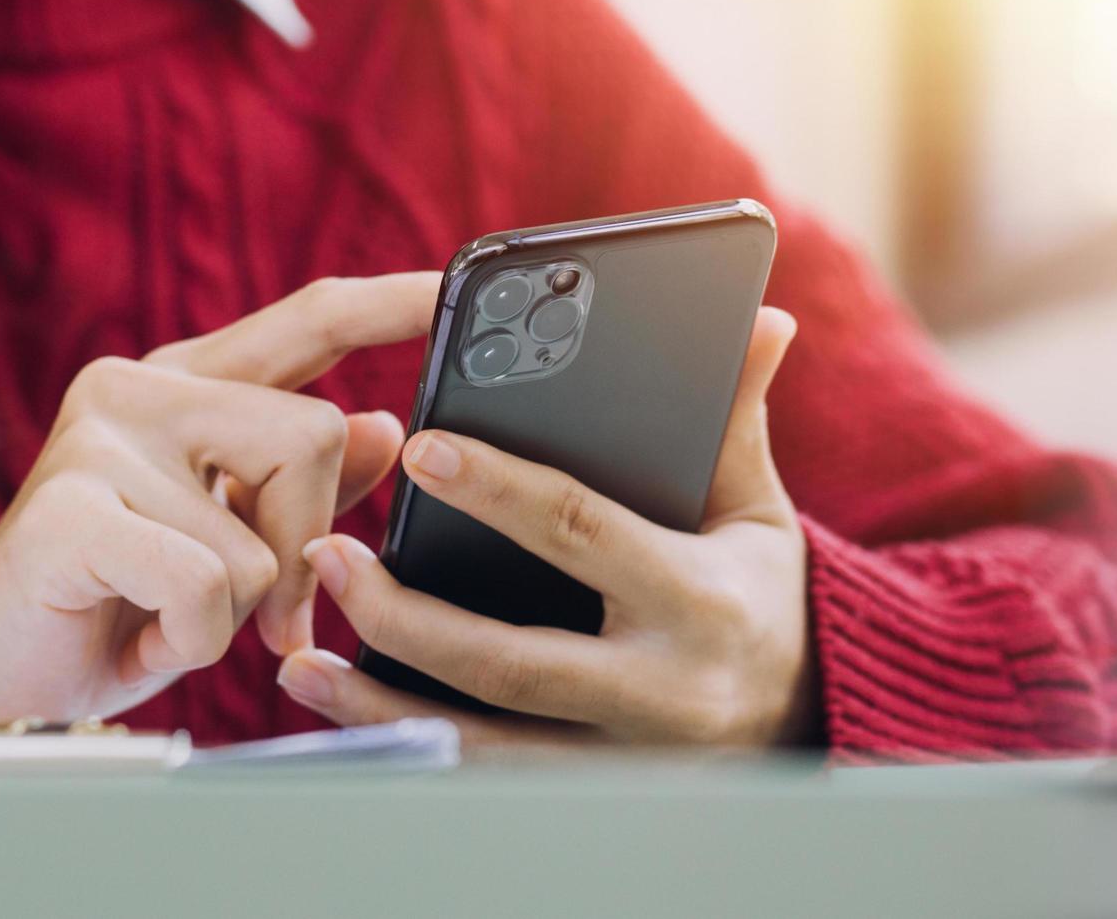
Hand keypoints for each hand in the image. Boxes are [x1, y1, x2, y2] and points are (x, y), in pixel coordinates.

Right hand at [0, 274, 437, 724]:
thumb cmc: (117, 605)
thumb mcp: (231, 542)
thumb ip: (305, 484)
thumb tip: (391, 427)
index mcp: (187, 386)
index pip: (310, 322)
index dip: (391, 304)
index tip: (458, 287)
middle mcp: (140, 390)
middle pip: (317, 438)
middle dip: (305, 545)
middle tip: (254, 606)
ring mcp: (98, 441)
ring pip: (266, 533)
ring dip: (238, 611)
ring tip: (169, 616)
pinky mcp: (69, 508)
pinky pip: (208, 583)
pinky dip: (192, 639)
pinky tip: (141, 637)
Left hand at [276, 307, 815, 747]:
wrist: (812, 719)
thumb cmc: (764, 597)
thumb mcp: (756, 511)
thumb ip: (737, 420)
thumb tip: (763, 319)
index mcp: (698, 599)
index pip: (582, 534)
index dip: (499, 491)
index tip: (421, 450)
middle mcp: (662, 689)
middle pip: (511, 663)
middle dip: (408, 618)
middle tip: (329, 556)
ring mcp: (623, 758)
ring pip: (486, 744)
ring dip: (384, 707)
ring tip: (304, 661)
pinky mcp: (593, 796)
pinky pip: (487, 782)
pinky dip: (413, 752)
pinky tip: (349, 718)